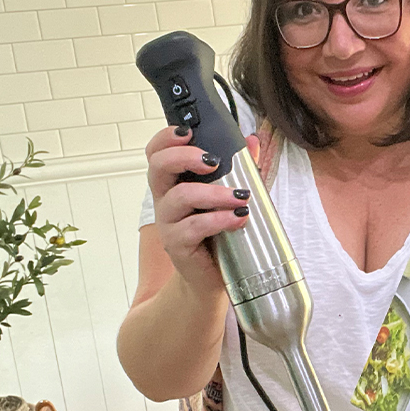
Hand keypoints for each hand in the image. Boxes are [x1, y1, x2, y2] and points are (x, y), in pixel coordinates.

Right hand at [146, 126, 257, 292]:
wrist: (213, 278)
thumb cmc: (219, 233)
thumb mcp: (231, 196)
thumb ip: (241, 168)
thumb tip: (252, 140)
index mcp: (174, 183)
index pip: (157, 153)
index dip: (166, 138)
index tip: (189, 132)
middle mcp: (165, 200)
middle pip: (158, 167)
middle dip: (184, 157)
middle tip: (212, 161)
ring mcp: (168, 222)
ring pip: (181, 197)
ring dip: (214, 193)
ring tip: (241, 197)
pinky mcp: (177, 245)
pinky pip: (193, 227)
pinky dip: (219, 220)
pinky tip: (239, 218)